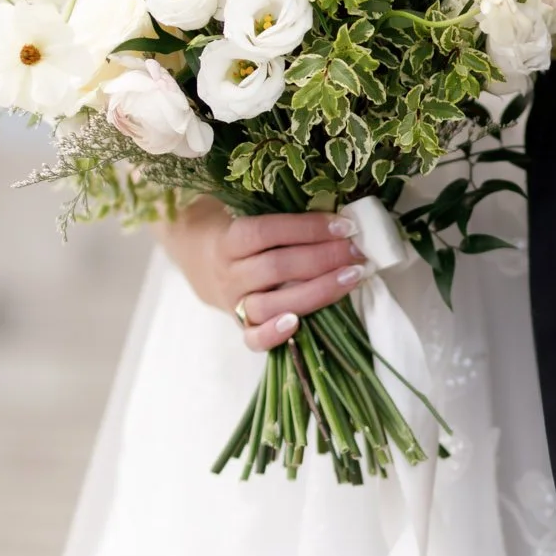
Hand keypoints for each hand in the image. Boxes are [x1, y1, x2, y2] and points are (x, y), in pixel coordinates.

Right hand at [159, 202, 367, 352]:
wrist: (198, 262)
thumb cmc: (238, 235)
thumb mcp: (247, 216)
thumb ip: (283, 219)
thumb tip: (339, 219)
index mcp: (229, 239)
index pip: (268, 232)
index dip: (308, 228)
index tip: (345, 226)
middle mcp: (229, 273)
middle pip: (277, 267)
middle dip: (323, 258)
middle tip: (358, 251)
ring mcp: (234, 303)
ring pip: (272, 303)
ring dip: (317, 291)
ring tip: (353, 278)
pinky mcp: (240, 327)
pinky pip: (253, 339)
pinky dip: (274, 335)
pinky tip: (299, 324)